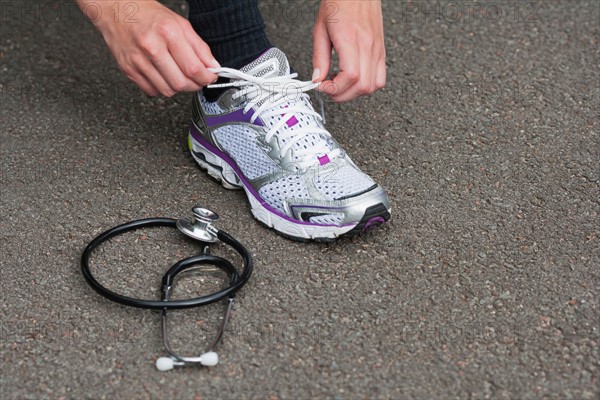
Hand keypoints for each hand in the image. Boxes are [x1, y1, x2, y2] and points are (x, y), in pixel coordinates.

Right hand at [76, 0, 218, 96]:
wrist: (116, 9)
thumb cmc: (147, 14)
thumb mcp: (179, 23)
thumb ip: (199, 47)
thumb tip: (212, 66)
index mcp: (167, 33)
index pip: (193, 68)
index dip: (206, 77)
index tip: (210, 77)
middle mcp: (151, 47)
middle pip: (181, 83)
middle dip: (194, 85)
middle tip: (197, 79)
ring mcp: (138, 60)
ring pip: (167, 91)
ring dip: (178, 87)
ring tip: (179, 75)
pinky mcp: (128, 70)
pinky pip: (152, 91)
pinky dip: (162, 88)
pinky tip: (163, 76)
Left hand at [312, 0, 385, 101]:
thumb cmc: (340, 3)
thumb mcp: (320, 29)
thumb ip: (319, 57)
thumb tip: (317, 78)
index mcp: (351, 39)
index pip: (350, 76)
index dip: (335, 88)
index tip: (322, 86)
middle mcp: (368, 46)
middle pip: (362, 86)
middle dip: (342, 95)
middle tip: (329, 88)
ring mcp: (377, 49)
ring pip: (373, 86)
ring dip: (355, 92)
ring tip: (340, 84)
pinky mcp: (381, 51)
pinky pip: (380, 78)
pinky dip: (367, 85)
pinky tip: (354, 80)